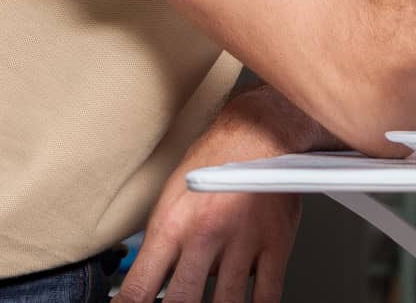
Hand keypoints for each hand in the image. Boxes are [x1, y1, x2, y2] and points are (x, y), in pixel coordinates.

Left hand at [117, 95, 304, 302]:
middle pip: (182, 301)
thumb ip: (163, 244)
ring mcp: (243, 240)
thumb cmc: (215, 159)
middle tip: (182, 302)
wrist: (260, 129)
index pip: (139, 289)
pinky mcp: (276, 241)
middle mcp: (205, 234)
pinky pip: (267, 294)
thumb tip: (154, 284)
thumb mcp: (171, 197)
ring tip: (215, 302)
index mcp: (171, 225)